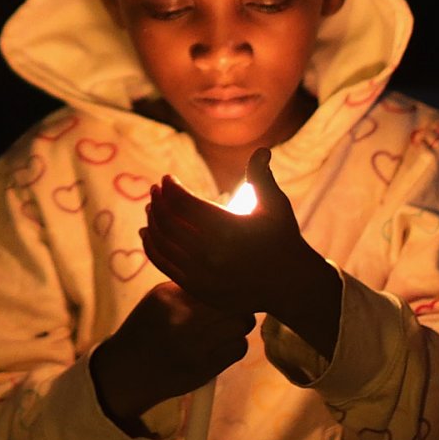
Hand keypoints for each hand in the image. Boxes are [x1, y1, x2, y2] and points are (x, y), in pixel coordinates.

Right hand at [89, 281, 255, 428]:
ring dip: (238, 325)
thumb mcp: (156, 300)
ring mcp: (194, 346)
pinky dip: (235, 344)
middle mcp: (181, 319)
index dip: (226, 286)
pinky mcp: (204, 369)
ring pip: (241, 325)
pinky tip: (222, 345)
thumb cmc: (143, 331)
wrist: (126, 373)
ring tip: (226, 327)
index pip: (213, 283)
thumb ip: (186, 289)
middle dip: (237, 306)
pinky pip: (238, 348)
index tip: (227, 289)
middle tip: (232, 309)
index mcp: (167, 297)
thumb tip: (223, 278)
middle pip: (232, 303)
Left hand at [142, 150, 340, 349]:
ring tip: (151, 207)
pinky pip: (164, 265)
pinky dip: (152, 247)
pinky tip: (147, 233)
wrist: (290, 286)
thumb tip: (261, 149)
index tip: (167, 178)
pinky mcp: (197, 289)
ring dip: (152, 222)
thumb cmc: (283, 239)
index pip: (184, 203)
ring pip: (163, 243)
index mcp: (229, 229)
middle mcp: (212, 254)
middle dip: (158, 201)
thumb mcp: (275, 206)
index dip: (171, 187)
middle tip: (155, 189)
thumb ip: (261, 177)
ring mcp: (202, 275)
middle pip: (169, 222)